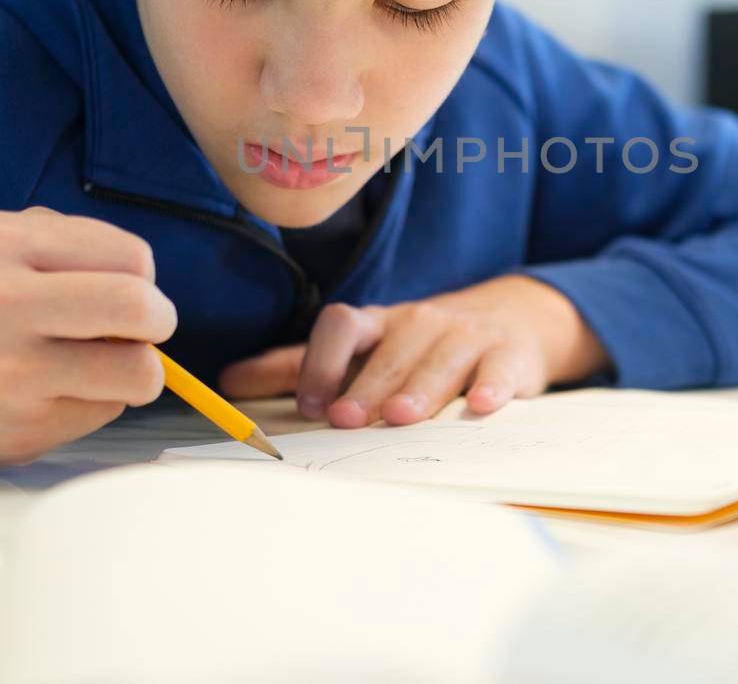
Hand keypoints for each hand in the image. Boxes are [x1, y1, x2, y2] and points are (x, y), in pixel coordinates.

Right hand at [0, 207, 177, 471]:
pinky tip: (52, 394)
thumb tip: (149, 285)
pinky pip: (104, 411)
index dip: (142, 277)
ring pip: (138, 372)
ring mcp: (9, 374)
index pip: (129, 257)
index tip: (125, 290)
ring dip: (138, 370)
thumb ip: (71, 244)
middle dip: (160, 320)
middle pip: (138, 307)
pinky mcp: (19, 431)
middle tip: (148, 328)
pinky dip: (96, 401)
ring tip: (105, 364)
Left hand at [218, 274, 609, 427]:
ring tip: (401, 417)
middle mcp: (420, 323)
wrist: (511, 319)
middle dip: (367, 385)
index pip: (343, 326)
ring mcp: (467, 338)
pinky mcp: (509, 356)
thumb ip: (298, 367)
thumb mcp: (363, 348)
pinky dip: (491, 387)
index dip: (323, 361)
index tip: (309, 403)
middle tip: (346, 419)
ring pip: (441, 360)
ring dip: (420, 388)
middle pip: (390, 351)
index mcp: (379, 323)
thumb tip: (226, 384)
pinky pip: (499, 369)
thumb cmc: (420, 344)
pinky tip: (480, 406)